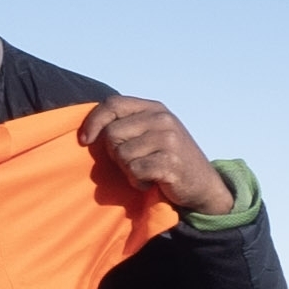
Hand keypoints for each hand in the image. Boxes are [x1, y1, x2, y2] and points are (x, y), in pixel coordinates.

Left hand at [87, 95, 230, 222]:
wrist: (203, 185)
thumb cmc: (169, 158)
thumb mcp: (152, 132)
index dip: (94, 121)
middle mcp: (163, 119)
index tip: (85, 140)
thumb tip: (89, 128)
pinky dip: (138, 181)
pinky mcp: (171, 163)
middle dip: (115, 153)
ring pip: (122, 154)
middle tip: (133, 162)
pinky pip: (135, 171)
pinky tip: (152, 181)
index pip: (113, 103)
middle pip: (112, 133)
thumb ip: (128, 123)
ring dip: (128, 170)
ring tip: (146, 171)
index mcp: (155, 108)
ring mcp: (169, 140)